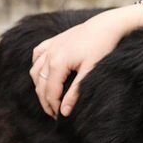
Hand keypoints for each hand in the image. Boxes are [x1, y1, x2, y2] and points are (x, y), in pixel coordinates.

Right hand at [29, 3, 142, 117]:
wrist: (106, 25)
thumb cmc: (102, 47)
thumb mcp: (90, 71)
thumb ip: (75, 92)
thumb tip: (64, 112)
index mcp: (57, 63)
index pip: (50, 91)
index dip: (53, 106)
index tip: (59, 117)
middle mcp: (49, 54)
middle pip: (40, 83)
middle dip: (45, 100)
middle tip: (54, 113)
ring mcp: (50, 46)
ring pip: (35, 70)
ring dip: (39, 85)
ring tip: (48, 98)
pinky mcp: (54, 40)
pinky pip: (37, 55)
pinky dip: (37, 66)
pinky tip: (42, 74)